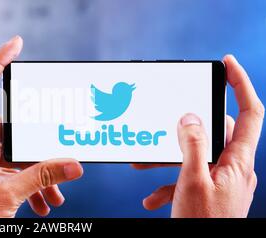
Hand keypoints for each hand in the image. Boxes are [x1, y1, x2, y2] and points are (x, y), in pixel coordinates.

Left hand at [0, 36, 82, 217]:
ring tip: (55, 195)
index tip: (15, 45)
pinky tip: (43, 204)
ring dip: (38, 173)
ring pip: (16, 156)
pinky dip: (31, 185)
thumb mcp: (9, 193)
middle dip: (38, 147)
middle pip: (13, 130)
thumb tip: (73, 164)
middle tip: (60, 152)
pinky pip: (13, 172)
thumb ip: (43, 176)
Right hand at [132, 55, 263, 216]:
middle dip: (181, 132)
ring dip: (167, 161)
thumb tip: (189, 116)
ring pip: (195, 157)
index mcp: (237, 161)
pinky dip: (169, 184)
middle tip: (160, 129)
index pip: (250, 113)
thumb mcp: (192, 181)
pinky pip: (189, 179)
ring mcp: (222, 181)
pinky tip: (152, 198)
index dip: (240, 85)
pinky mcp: (210, 193)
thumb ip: (192, 144)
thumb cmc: (202, 223)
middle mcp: (233, 168)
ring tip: (142, 168)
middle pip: (213, 133)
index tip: (227, 64)